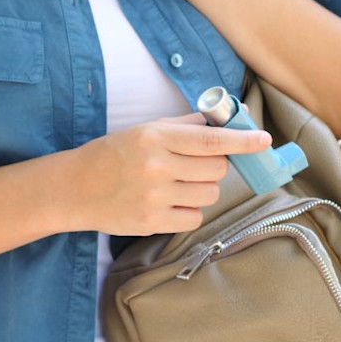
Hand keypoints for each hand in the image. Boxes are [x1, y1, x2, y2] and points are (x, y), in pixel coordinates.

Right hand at [70, 113, 271, 235]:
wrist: (75, 188)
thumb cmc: (114, 155)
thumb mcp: (146, 130)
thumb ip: (188, 125)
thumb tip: (230, 119)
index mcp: (156, 138)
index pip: (211, 140)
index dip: (243, 141)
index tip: (264, 141)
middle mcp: (157, 167)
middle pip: (216, 169)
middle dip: (214, 166)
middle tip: (194, 165)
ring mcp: (154, 197)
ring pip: (209, 195)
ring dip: (203, 189)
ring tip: (179, 184)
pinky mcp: (151, 222)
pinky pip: (194, 218)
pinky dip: (189, 211)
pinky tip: (169, 202)